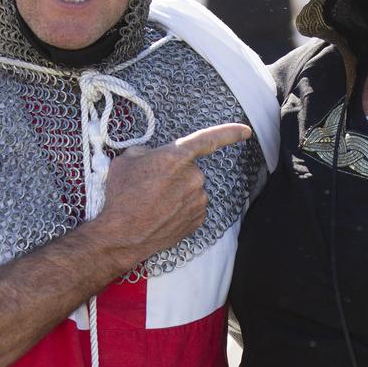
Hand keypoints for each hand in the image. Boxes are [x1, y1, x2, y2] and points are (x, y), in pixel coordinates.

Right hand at [97, 122, 251, 268]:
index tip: (246, 131)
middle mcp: (194, 177)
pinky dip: (180, 209)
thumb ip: (147, 152)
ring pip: (191, 189)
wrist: (122, 235)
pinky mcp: (199, 219)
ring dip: (177, 193)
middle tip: (151, 186)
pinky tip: (162, 214)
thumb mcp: (126, 160)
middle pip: (189, 169)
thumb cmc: (121, 196)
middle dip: (174, 174)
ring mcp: (198, 200)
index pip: (210, 139)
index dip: (230, 133)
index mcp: (177, 156)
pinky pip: (193, 207)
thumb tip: (153, 156)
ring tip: (153, 203)